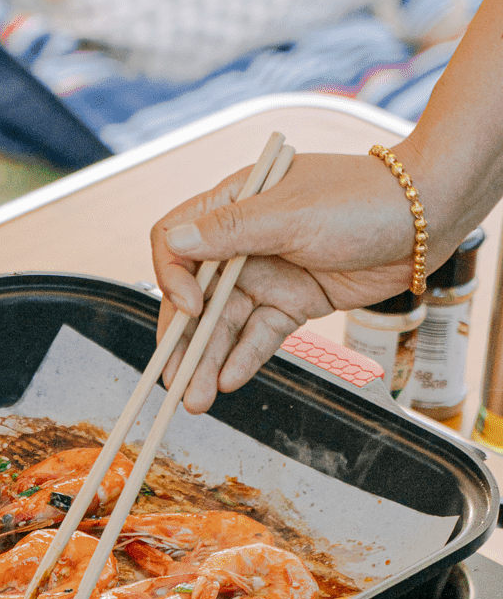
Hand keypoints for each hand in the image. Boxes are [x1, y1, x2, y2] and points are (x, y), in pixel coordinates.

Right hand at [149, 149, 447, 412]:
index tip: (191, 308)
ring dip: (209, 360)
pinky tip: (228, 381)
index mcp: (232, 205)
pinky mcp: (294, 303)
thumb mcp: (291, 214)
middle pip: (196, 294)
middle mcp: (242, 242)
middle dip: (183, 338)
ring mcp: (268, 275)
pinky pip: (260, 335)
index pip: (176, 241)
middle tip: (174, 381)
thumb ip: (231, 231)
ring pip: (225, 323)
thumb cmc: (360, 199)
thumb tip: (172, 242)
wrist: (427, 218)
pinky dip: (244, 358)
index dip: (173, 277)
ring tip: (196, 399)